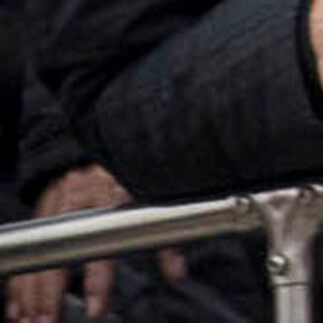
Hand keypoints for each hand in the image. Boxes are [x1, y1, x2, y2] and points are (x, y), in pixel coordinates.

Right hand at [11, 163, 180, 322]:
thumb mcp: (153, 197)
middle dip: (49, 295)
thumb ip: (166, 237)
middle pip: (57, 257)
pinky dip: (19, 279)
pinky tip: (15, 304)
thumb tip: (176, 273)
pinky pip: (27, 250)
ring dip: (29, 294)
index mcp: (113, 198)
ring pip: (35, 256)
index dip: (98, 281)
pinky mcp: (42, 209)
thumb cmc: (130, 174)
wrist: (100, 147)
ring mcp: (57, 206)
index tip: (95, 309)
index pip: (102, 247)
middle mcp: (80, 202)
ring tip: (28, 321)